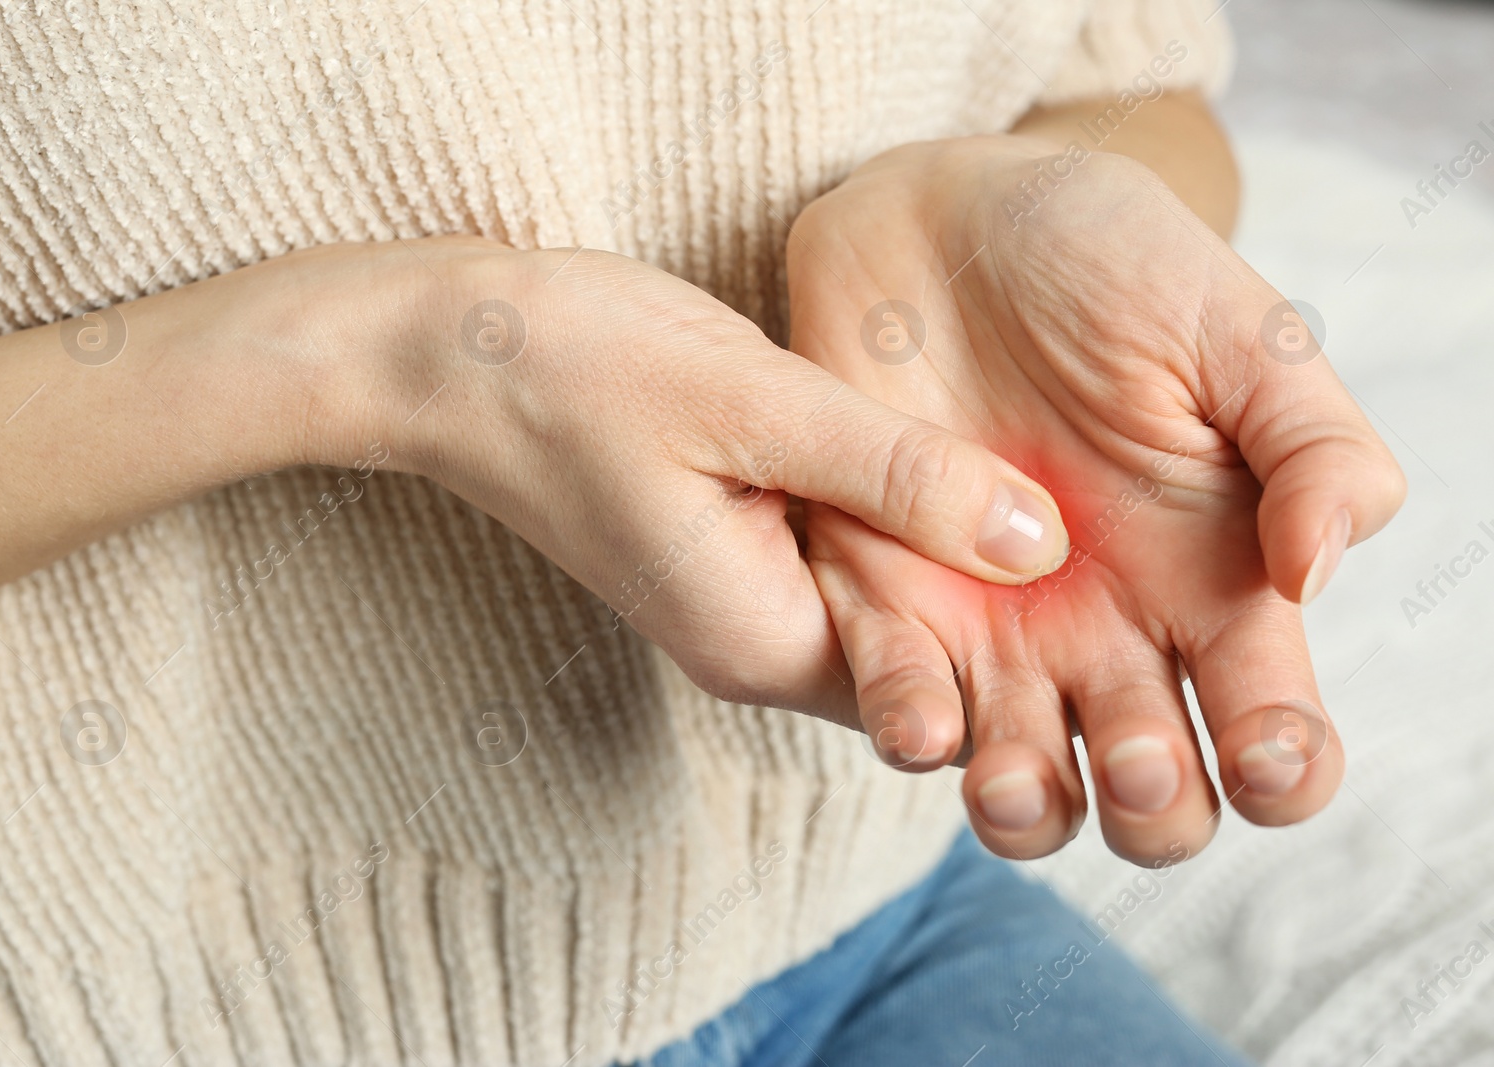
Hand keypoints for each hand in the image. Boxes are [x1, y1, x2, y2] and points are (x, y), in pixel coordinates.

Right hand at [299, 237, 1070, 721]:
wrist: (448, 355)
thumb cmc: (579, 364)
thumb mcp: (752, 401)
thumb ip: (895, 473)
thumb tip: (1037, 539)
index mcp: (760, 637)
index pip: (939, 688)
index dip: (1035, 643)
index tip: (1124, 590)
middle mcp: (753, 649)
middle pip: (921, 664)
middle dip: (1010, 613)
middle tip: (1127, 540)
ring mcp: (736, 611)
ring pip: (888, 615)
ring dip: (957, 568)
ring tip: (1067, 501)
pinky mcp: (728, 562)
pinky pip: (844, 570)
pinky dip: (899, 534)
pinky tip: (959, 473)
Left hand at [785, 139, 1405, 861]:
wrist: (945, 216)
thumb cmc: (1109, 263)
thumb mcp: (1238, 332)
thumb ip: (1313, 445)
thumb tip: (1320, 574)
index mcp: (1215, 582)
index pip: (1271, 729)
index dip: (1281, 772)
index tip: (1262, 749)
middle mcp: (1109, 631)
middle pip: (1146, 796)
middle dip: (1149, 810)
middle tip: (1132, 753)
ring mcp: (994, 629)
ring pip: (1021, 787)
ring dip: (1026, 813)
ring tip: (1016, 775)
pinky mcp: (886, 600)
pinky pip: (897, 704)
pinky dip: (910, 732)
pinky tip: (925, 720)